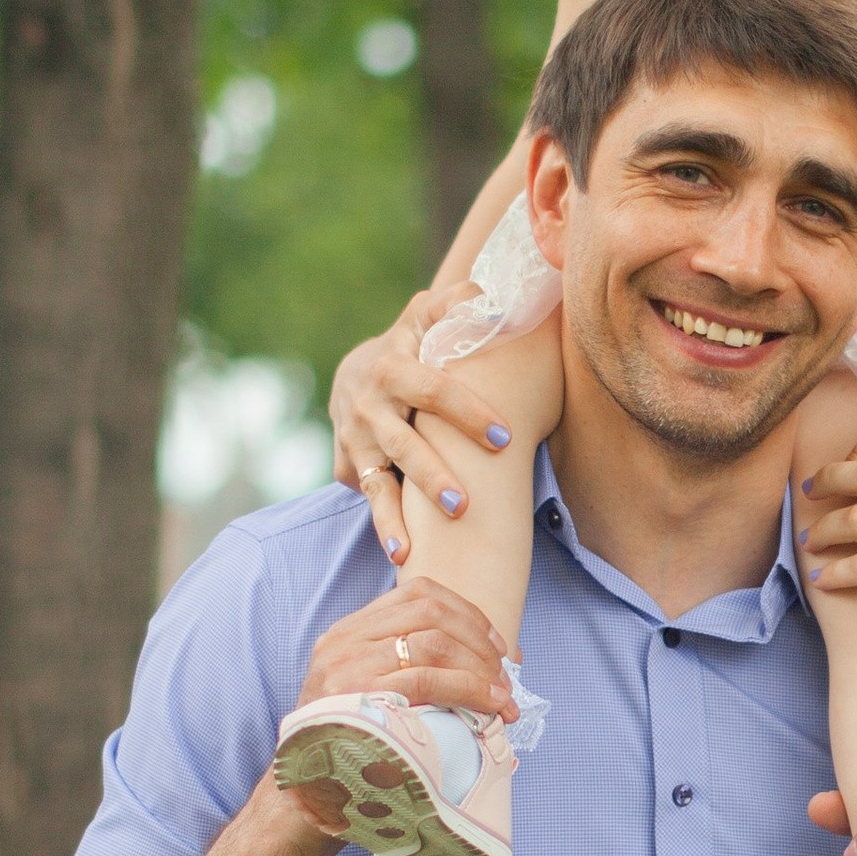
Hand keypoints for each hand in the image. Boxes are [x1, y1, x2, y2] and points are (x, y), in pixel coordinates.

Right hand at [290, 579, 515, 789]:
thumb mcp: (374, 691)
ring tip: (503, 698)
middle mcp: (344, 639)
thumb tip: (505, 658)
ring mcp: (347, 664)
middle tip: (505, 676)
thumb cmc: (352, 743)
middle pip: (431, 612)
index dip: (467, 613)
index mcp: (349, 631)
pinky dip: (468, 689)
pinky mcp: (357, 693)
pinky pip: (427, 679)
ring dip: (480, 669)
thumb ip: (418, 665)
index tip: (497, 646)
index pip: (418, 594)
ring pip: (434, 643)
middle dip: (479, 641)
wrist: (304, 791)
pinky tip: (489, 705)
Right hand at [329, 298, 514, 567]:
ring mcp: (357, 438)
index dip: (467, 413)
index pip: (433, 390)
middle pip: (402, 442)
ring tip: (423, 542)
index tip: (504, 439)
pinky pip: (370, 498)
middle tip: (463, 503)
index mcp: (394, 365)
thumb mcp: (427, 316)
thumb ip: (457, 304)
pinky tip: (404, 555)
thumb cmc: (413, 343)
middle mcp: (369, 404)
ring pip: (380, 478)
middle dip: (431, 473)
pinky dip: (384, 526)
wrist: (357, 369)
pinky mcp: (352, 466)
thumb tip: (493, 300)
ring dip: (401, 512)